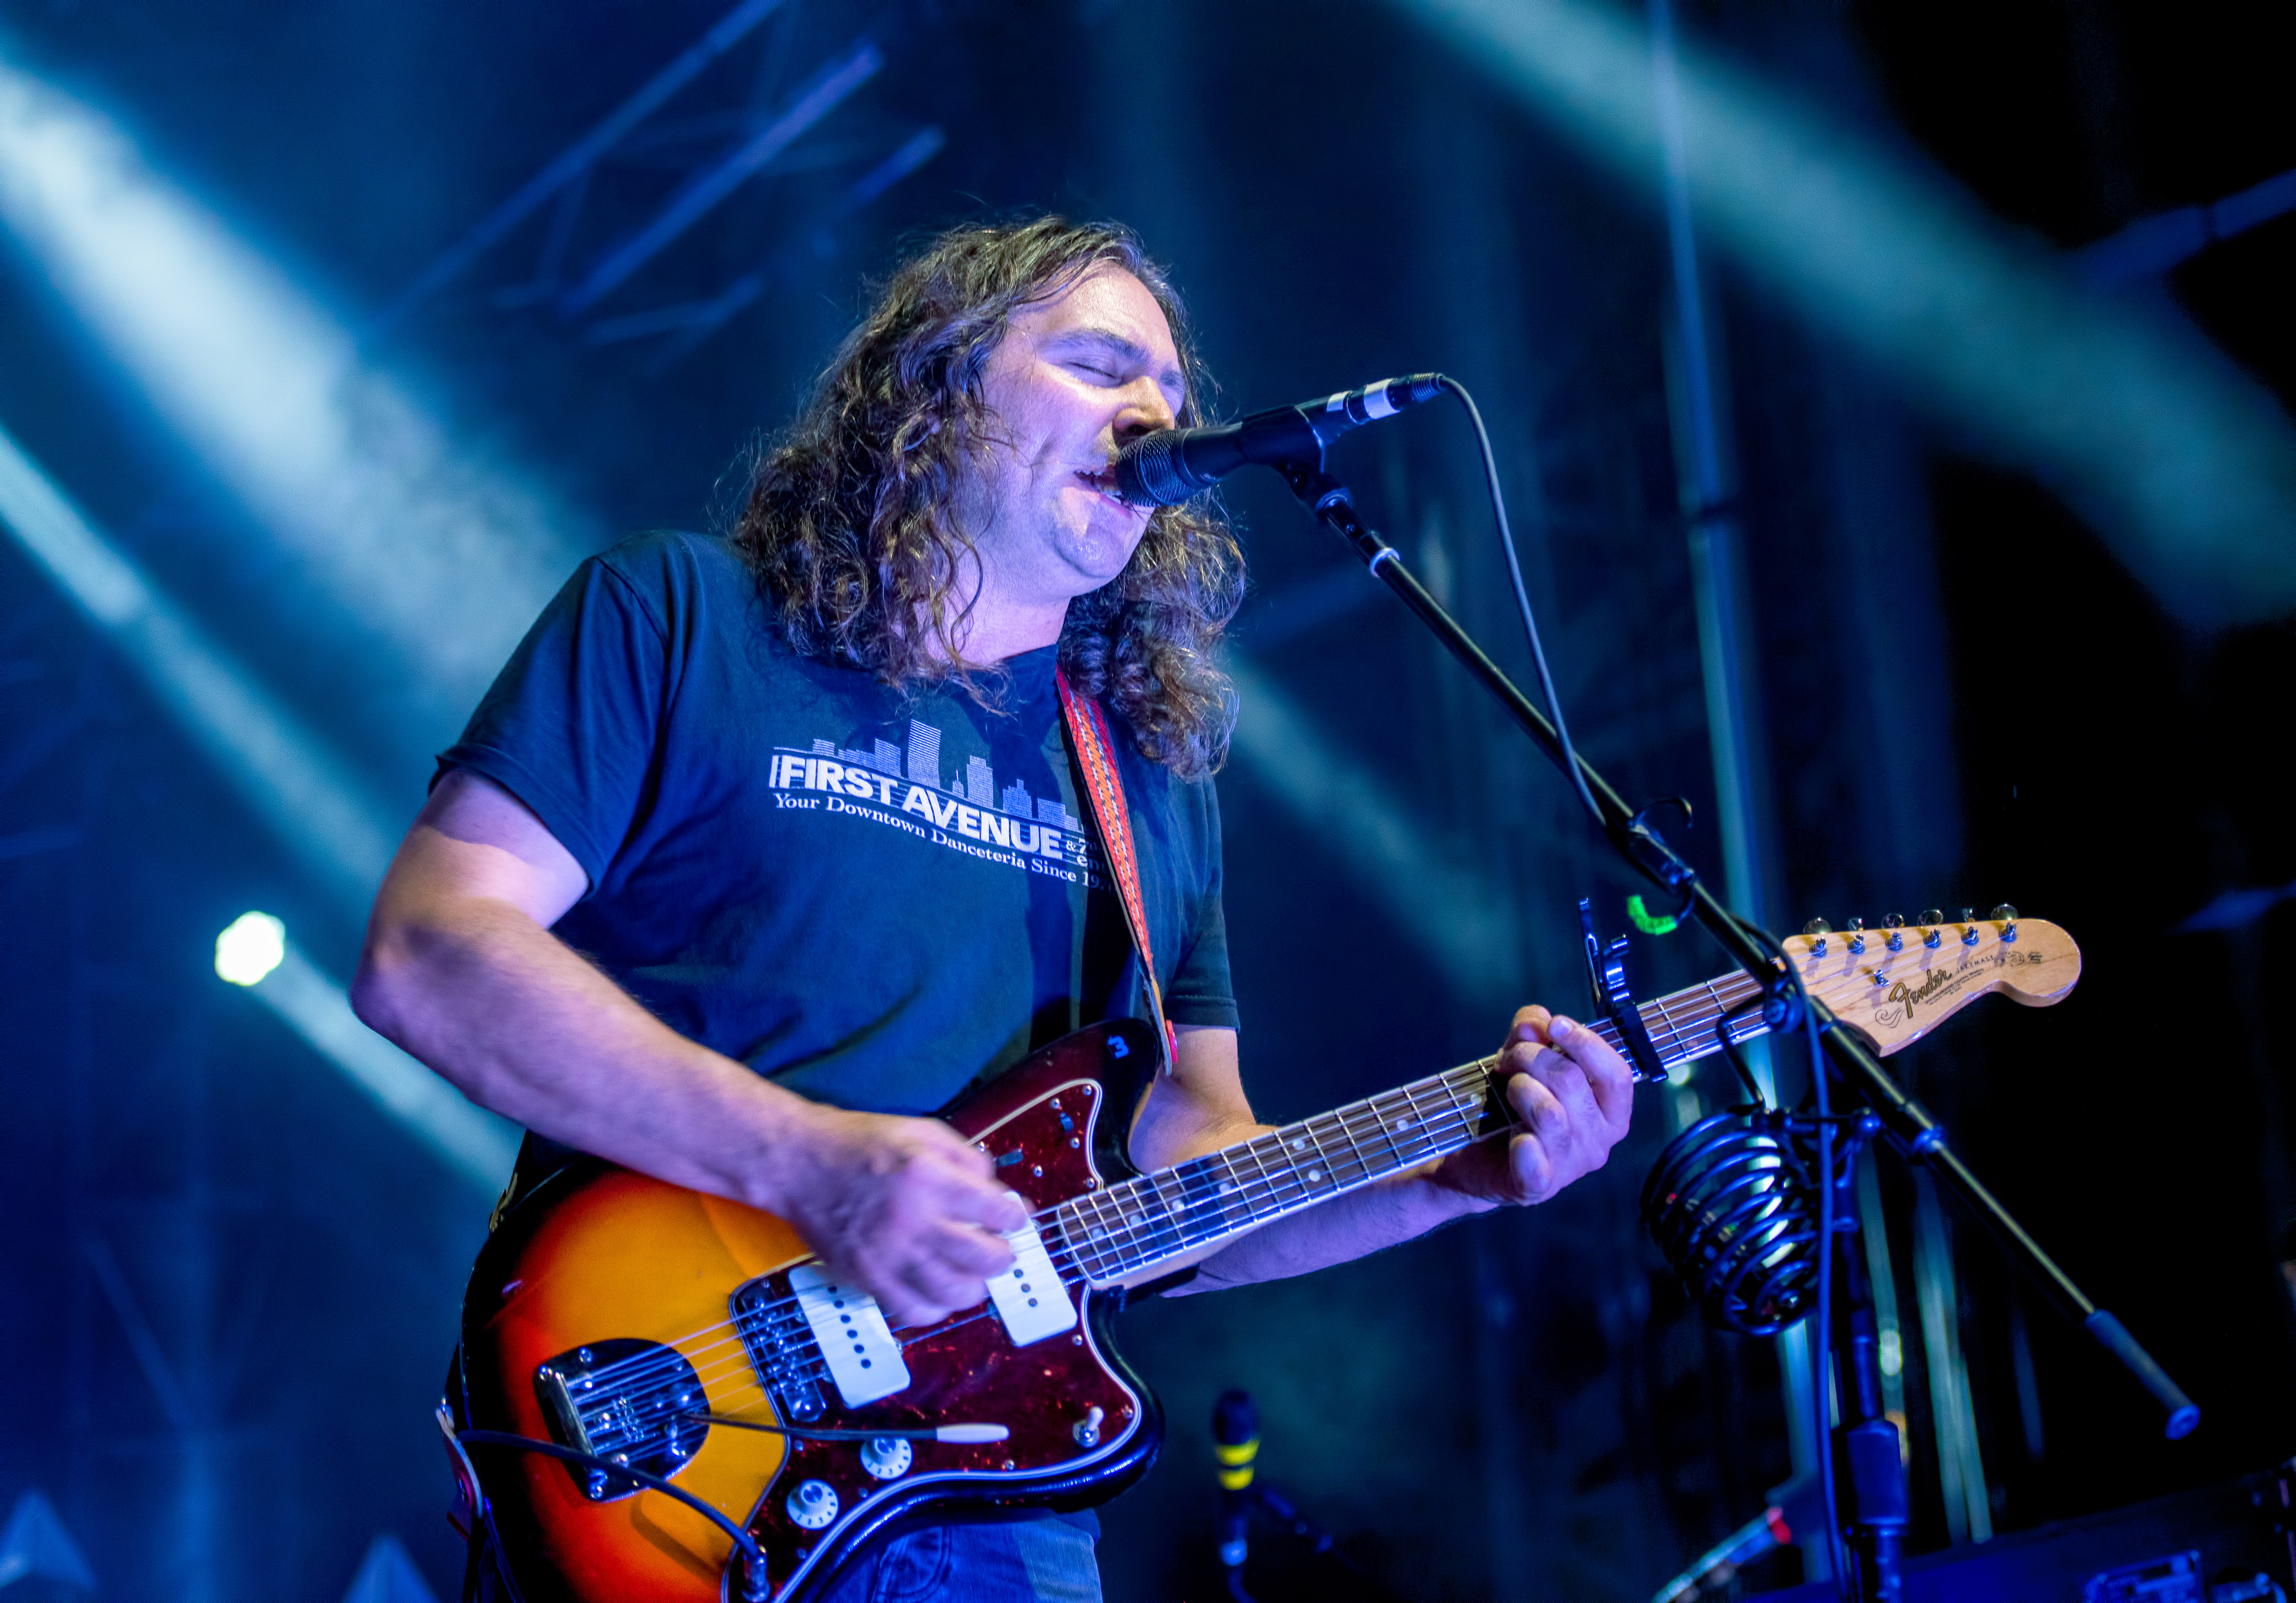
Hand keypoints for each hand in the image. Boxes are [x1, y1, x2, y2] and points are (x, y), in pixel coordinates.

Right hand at [768, 1106, 1026, 1326]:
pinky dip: (936, 1308)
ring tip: (973, 1274)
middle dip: (1003, 1256)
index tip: (1013, 1217)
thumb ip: (966, 1158)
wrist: (799, 1164)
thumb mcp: (921, 1131)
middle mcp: (912, 1220)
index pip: (996, 1211)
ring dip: (975, 1286)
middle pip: (984, 1258)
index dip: (1015, 1216)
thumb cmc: (861, 1144)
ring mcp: (888, 1254)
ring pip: (954, 1293)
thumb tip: (997, 1192)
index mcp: (929, 1177)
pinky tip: (938, 1290)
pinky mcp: (867, 1278)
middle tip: (1000, 1248)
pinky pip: (914, 1311)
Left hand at [1433, 1006, 1633, 1206]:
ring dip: (1519, 1087)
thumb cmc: (1512, 1104)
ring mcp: (1570, 1168)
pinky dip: (1522, 1145)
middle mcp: (1598, 1143)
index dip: (1587, 1043)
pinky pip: (1534, 1162)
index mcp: (1610, 1112)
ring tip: (1506, 1086)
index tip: (1555, 1025)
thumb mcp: (1522, 1058)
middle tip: (1508, 1058)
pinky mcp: (1537, 1187)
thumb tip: (1536, 1021)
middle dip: (1533, 1057)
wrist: (1477, 1157)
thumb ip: (1531, 1032)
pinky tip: (1514, 1137)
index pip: (1616, 1074)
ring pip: (1549, 1113)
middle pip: (1573, 1083)